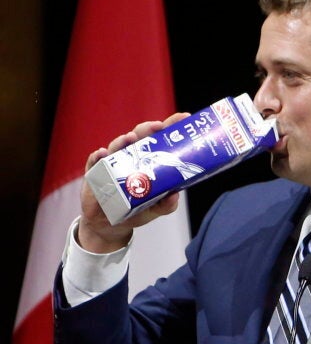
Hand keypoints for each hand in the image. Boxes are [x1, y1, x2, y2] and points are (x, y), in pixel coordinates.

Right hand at [77, 112, 190, 252]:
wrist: (111, 225)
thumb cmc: (136, 209)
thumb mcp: (155, 208)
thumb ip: (167, 204)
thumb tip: (174, 197)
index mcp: (148, 159)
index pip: (160, 138)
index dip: (171, 126)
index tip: (183, 117)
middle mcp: (130, 157)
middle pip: (139, 136)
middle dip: (148, 128)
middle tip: (158, 126)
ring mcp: (112, 163)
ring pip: (117, 146)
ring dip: (123, 141)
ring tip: (131, 138)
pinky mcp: (95, 173)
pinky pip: (94, 162)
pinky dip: (97, 157)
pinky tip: (102, 154)